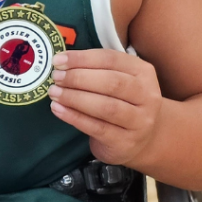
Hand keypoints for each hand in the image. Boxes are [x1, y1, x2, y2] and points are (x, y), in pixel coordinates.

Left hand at [48, 48, 162, 166]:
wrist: (143, 139)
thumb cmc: (122, 101)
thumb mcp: (118, 79)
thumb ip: (95, 69)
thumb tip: (61, 62)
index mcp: (143, 72)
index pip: (111, 59)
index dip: (83, 58)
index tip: (58, 60)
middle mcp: (147, 95)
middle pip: (111, 83)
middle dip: (78, 78)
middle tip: (56, 77)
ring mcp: (139, 121)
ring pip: (106, 107)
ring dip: (75, 98)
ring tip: (54, 93)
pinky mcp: (126, 142)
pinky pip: (97, 128)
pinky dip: (74, 117)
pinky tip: (58, 109)